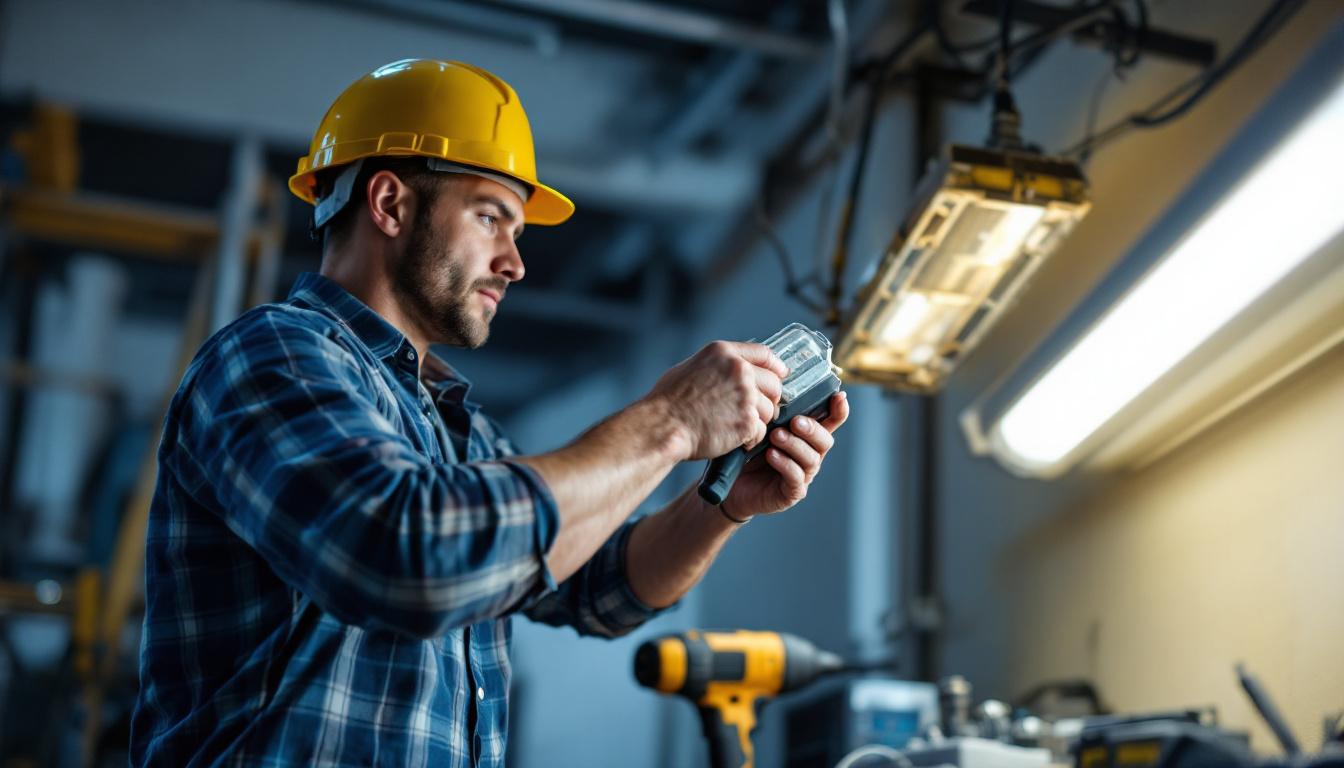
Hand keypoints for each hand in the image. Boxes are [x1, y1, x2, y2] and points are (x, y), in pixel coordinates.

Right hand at [644, 341, 788, 460]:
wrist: (663, 427)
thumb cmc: (668, 402)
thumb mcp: (690, 368)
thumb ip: (716, 366)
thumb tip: (729, 370)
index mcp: (723, 353)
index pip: (764, 354)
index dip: (776, 367)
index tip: (780, 375)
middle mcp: (738, 370)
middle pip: (774, 383)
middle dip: (769, 399)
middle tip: (758, 411)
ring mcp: (745, 395)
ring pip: (770, 410)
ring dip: (758, 421)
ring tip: (739, 429)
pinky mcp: (747, 421)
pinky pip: (761, 431)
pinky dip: (751, 439)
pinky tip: (737, 441)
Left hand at [719, 391, 849, 520]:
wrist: (731, 484)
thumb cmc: (746, 450)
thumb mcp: (759, 425)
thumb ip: (773, 409)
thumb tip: (776, 379)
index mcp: (806, 436)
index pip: (830, 421)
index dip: (838, 410)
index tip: (839, 396)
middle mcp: (810, 454)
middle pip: (825, 440)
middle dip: (812, 429)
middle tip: (796, 421)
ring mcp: (803, 475)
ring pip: (811, 459)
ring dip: (795, 444)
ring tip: (776, 436)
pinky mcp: (792, 492)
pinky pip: (795, 477)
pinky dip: (785, 464)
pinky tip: (771, 454)